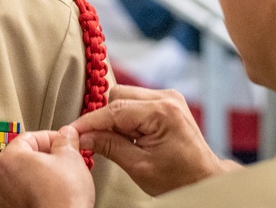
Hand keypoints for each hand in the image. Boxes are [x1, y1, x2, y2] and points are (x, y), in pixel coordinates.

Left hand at [0, 127, 93, 207]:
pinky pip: (26, 191)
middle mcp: (0, 176)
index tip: (64, 141)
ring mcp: (5, 195)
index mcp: (8, 158)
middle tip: (66, 158)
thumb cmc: (62, 196)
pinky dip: (39, 188)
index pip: (30, 137)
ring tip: (63, 176)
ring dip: (43, 172)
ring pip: (26, 174)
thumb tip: (66, 135)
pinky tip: (55, 191)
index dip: (51, 137)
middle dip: (48, 155)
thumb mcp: (70, 157)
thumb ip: (66, 140)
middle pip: (26, 155)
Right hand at [70, 85, 235, 195]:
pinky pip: (134, 100)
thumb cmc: (178, 177)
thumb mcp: (139, 167)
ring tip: (125, 140)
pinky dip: (126, 116)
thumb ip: (108, 146)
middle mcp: (166, 97)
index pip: (114, 110)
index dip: (89, 121)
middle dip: (106, 118)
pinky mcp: (166, 101)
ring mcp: (168, 97)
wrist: (204, 179)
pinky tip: (133, 134)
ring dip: (116, 117)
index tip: (71, 131)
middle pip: (117, 95)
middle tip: (104, 142)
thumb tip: (82, 136)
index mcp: (162, 112)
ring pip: (124, 96)